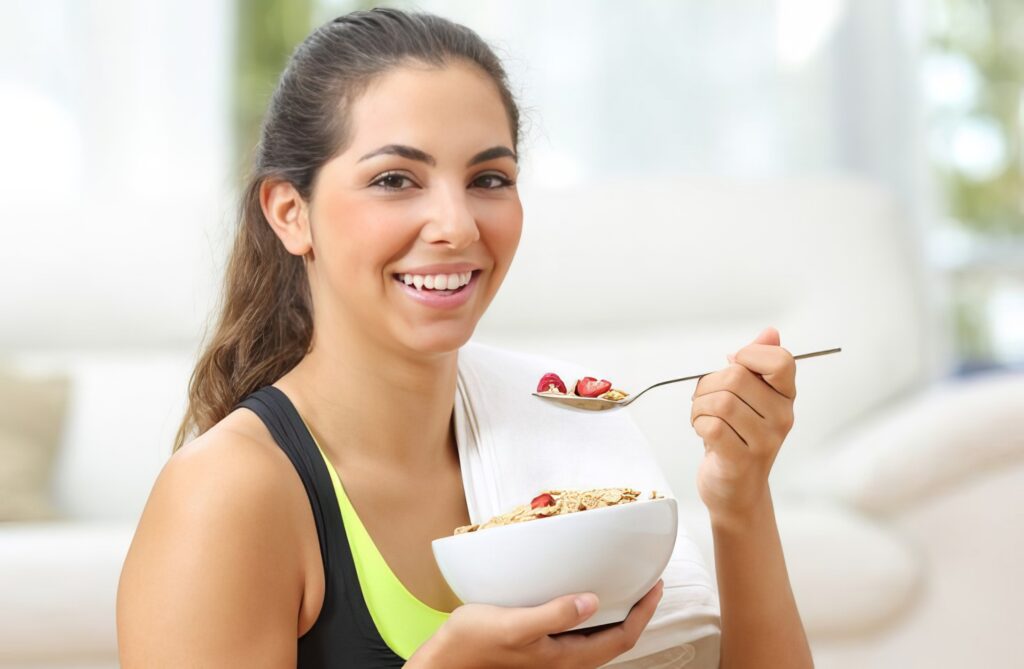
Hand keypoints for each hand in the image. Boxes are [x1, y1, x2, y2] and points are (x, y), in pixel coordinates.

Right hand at [405, 581, 663, 668]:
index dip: (643, 614)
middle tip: (646, 583)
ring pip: (598, 636)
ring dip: (615, 612)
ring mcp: (552, 654)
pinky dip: (591, 611)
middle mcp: (564, 659)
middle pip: (615, 639)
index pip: (621, 639)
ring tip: (623, 586)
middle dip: (636, 612)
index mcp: (566, 657)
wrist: (446, 661)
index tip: (655, 586)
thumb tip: (592, 601)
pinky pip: (578, 631)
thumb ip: (555, 614)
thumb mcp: (515, 625)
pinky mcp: (540, 645)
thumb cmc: (474, 644)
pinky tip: (582, 594)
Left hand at [690, 327, 795, 527]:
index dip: (749, 356)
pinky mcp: (741, 459)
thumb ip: (757, 363)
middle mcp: (782, 417)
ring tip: (702, 418)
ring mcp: (765, 440)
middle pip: (735, 377)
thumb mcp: (749, 398)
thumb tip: (770, 332)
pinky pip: (711, 426)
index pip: (780, 360)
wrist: (736, 491)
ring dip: (699, 407)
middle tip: (706, 401)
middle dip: (708, 385)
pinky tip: (703, 432)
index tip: (733, 367)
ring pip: (720, 401)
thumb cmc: (738, 439)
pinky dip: (697, 424)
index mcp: (785, 397)